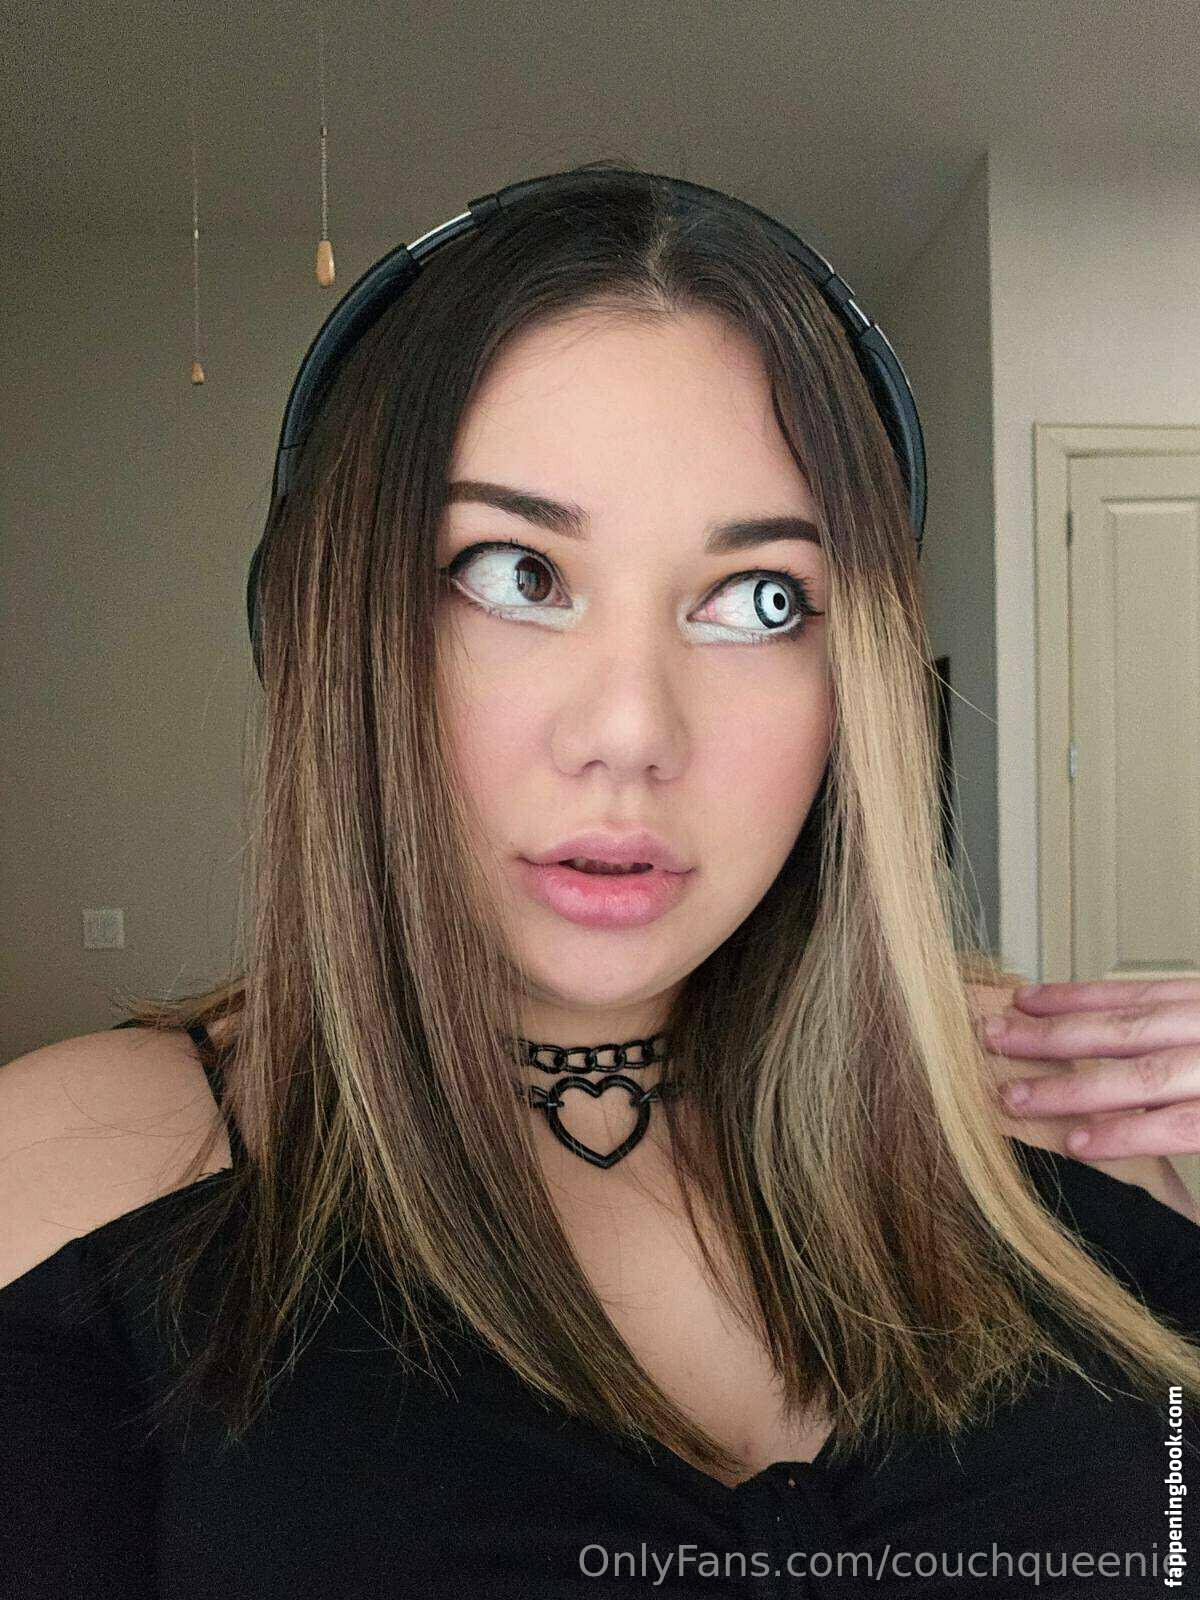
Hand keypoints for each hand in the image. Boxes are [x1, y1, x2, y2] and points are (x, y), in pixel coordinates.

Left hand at [971, 978, 1199, 1221]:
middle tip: (987, 1037)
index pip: (1130, 996)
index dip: (1071, 997)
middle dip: (1047, 1036)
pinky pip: (1176, 1126)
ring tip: (1011, 1098)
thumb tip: (1116, 1042)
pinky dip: (1125, 1133)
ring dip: (1069, 1087)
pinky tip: (1077, 1143)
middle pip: (1119, 1031)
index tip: (1019, 999)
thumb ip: (1172, 1036)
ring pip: (1138, 1076)